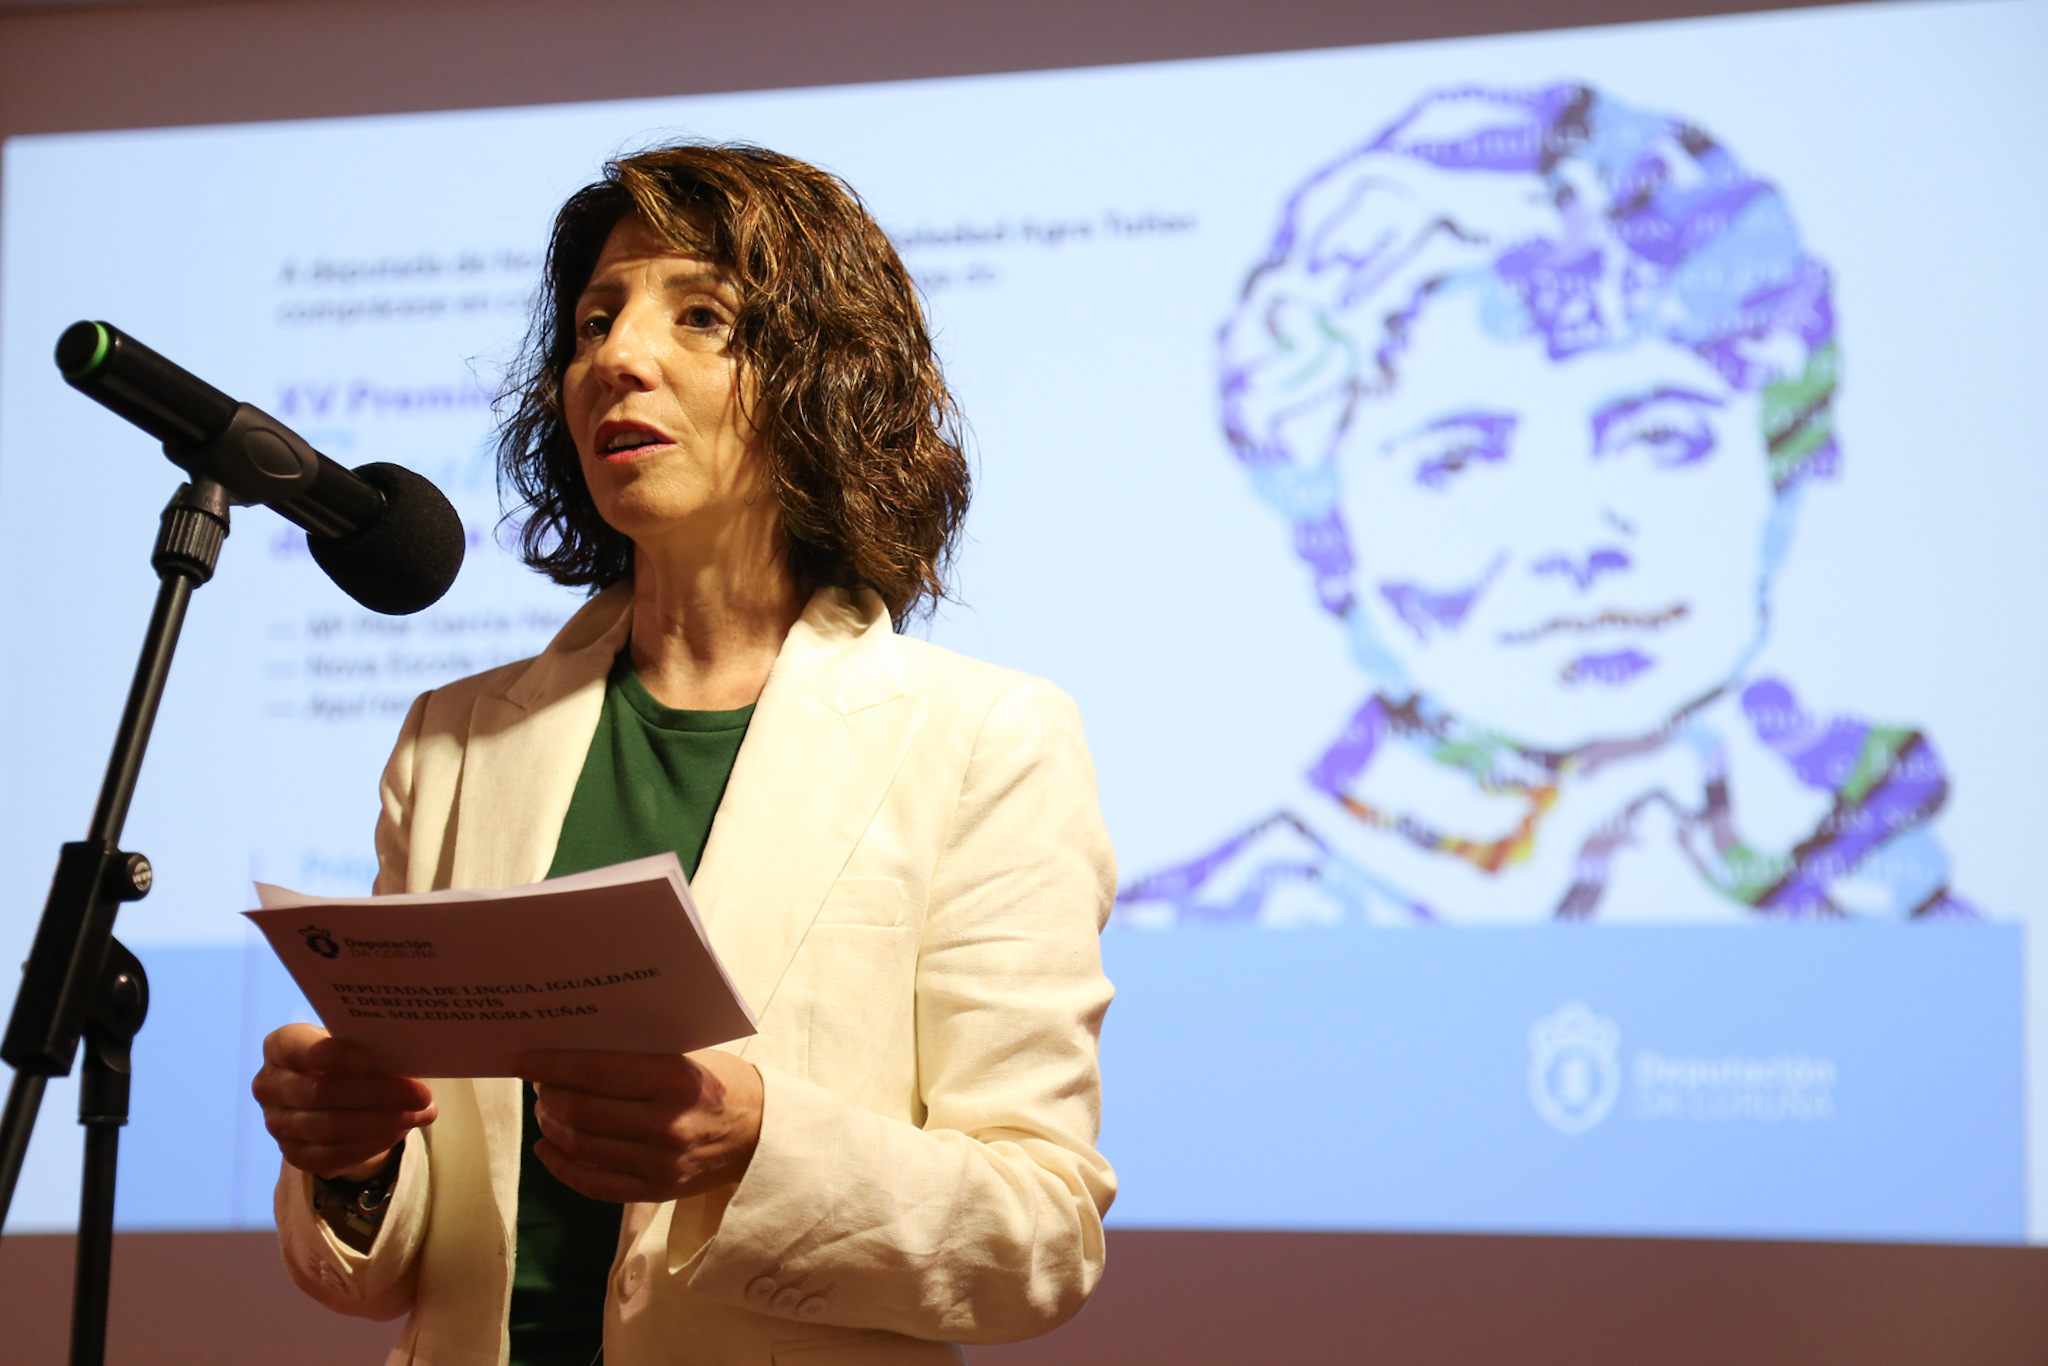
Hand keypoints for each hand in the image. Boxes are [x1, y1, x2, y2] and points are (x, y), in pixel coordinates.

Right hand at [253, 1023, 436, 1179]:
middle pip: (321, 1093)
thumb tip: (411, 1058)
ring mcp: (277, 1124)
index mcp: (281, 1046)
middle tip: (420, 1095)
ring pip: (328, 1128)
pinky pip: (331, 1156)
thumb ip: (371, 1046)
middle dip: (376, 1095)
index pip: (300, 1050)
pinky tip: (400, 1132)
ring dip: (381, 1123)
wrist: (333, 1091)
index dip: (333, 1055)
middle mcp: (270, 1085)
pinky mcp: (293, 1154)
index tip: (367, 1059)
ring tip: (420, 1115)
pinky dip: (370, 1145)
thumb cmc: (351, 1055)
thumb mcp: (356, 1041)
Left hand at [517, 1048, 762, 1203]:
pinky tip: (548, 1148)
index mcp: (676, 1080)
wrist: (762, 1134)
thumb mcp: (689, 1056)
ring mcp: (660, 1163)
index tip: (522, 1059)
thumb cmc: (723, 1083)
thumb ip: (639, 1056)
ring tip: (546, 1110)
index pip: (597, 1071)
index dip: (552, 1064)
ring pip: (582, 1146)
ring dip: (553, 1126)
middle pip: (582, 1111)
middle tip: (540, 1084)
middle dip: (549, 1095)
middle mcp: (667, 1124)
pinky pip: (594, 1184)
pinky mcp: (655, 1190)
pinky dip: (562, 1166)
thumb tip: (574, 1050)